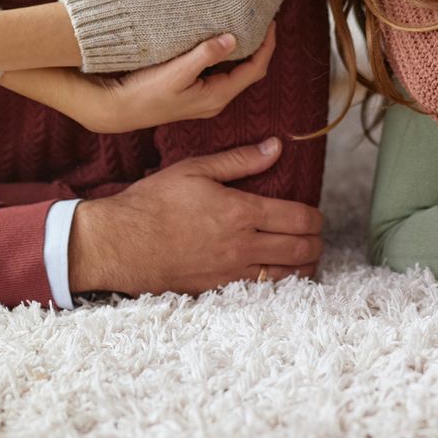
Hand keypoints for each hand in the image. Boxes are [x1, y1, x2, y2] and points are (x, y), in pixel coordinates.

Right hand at [69, 25, 277, 133]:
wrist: (119, 109)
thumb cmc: (145, 92)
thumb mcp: (176, 71)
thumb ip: (205, 55)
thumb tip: (233, 39)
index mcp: (217, 96)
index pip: (254, 70)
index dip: (267, 47)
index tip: (271, 23)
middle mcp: (216, 100)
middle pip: (250, 72)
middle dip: (260, 48)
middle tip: (263, 22)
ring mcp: (205, 99)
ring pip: (236, 73)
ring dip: (245, 52)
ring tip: (247, 27)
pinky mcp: (195, 94)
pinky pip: (222, 73)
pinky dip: (228, 56)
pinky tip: (223, 41)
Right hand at [69, 138, 324, 294]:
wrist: (120, 244)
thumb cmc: (154, 202)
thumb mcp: (195, 169)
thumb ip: (240, 160)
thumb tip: (276, 147)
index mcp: (241, 212)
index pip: (299, 218)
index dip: (316, 218)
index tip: (316, 214)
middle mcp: (242, 245)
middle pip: (300, 250)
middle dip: (316, 243)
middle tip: (317, 236)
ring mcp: (231, 272)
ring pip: (287, 276)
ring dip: (304, 267)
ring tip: (306, 257)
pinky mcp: (217, 289)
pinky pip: (260, 291)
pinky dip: (278, 284)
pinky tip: (278, 276)